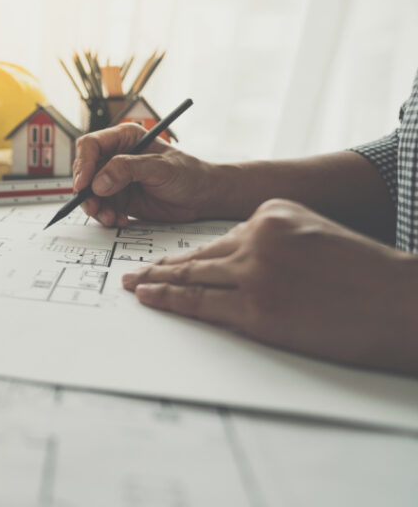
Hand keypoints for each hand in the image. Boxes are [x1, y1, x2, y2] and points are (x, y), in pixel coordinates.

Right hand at [72, 123, 220, 225]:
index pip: (90, 146)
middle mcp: (115, 157)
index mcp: (124, 139)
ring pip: (90, 193)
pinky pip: (102, 208)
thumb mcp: (160, 167)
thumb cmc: (188, 173)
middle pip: (85, 171)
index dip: (83, 164)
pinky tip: (120, 220)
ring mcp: (115, 179)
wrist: (203, 197)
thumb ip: (128, 170)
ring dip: (96, 208)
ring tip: (111, 218)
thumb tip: (98, 182)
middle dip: (86, 191)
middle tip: (94, 207)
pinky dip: (106, 216)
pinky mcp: (119, 198)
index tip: (84, 185)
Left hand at [122, 199, 417, 375]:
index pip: (222, 237)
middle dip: (164, 265)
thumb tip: (236, 258)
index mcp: (272, 213)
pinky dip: (169, 300)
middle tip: (134, 270)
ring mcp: (254, 274)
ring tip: (134, 284)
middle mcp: (257, 237)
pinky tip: (149, 297)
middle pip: (199, 255)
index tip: (174, 261)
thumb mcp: (317, 232)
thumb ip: (275, 239)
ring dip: (157, 281)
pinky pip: (199, 303)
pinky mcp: (255, 311)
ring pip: (192, 276)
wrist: (402, 303)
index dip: (194, 254)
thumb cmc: (368, 276)